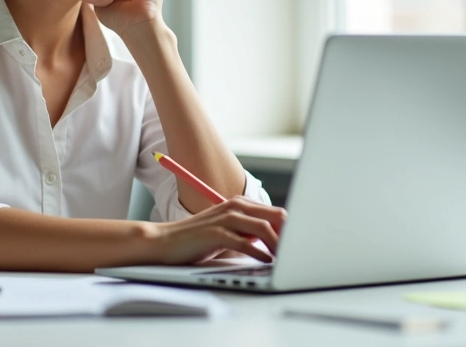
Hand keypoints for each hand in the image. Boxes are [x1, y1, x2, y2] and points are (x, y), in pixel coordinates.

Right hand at [147, 197, 286, 264]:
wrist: (165, 242)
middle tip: (298, 252)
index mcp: (240, 204)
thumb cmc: (198, 240)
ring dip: (278, 245)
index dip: (290, 229)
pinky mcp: (216, 233)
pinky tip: (266, 261)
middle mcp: (235, 207)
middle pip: (275, 217)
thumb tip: (277, 241)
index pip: (276, 213)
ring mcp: (225, 218)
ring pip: (263, 228)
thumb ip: (249, 231)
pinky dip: (259, 253)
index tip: (300, 245)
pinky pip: (245, 242)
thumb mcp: (228, 231)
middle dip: (289, 235)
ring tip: (285, 259)